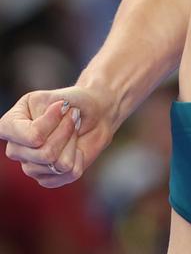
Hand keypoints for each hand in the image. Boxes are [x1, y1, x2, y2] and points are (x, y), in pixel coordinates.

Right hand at [0, 85, 116, 187]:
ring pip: (57, 164)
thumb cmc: (74, 101)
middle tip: (73, 116)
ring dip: (72, 142)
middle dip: (66, 131)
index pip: (31, 136)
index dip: (52, 122)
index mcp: (10, 124)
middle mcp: (15, 149)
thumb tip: (41, 137)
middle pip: (44, 153)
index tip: (63, 105)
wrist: (93, 113)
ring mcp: (30, 166)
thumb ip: (48, 116)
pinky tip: (75, 147)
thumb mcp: (59, 98)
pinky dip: (79, 157)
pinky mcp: (47, 179)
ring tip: (73, 129)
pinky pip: (68, 174)